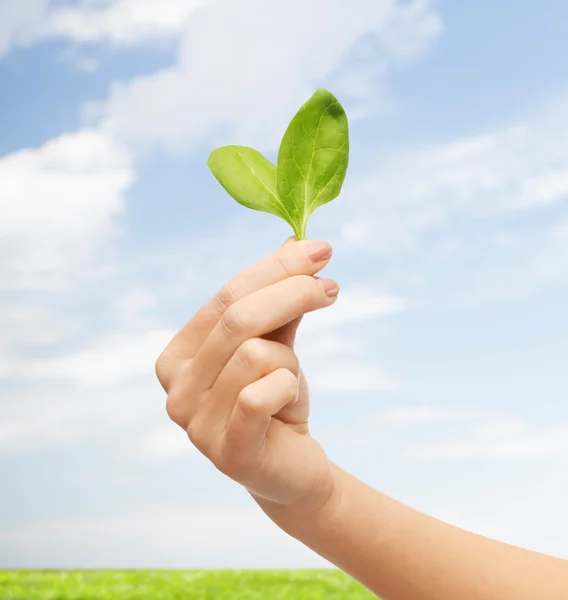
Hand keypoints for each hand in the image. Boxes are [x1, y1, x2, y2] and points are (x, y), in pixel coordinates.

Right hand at [155, 237, 339, 514]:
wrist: (291, 469)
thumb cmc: (276, 400)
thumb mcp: (276, 344)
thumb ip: (279, 300)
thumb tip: (297, 240)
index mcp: (177, 356)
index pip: (224, 296)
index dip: (274, 268)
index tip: (319, 249)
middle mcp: (175, 389)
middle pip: (238, 318)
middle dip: (293, 292)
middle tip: (332, 286)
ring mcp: (195, 425)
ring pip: (256, 355)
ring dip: (289, 362)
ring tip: (291, 382)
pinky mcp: (227, 452)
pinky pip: (260, 395)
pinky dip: (287, 388)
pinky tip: (289, 403)